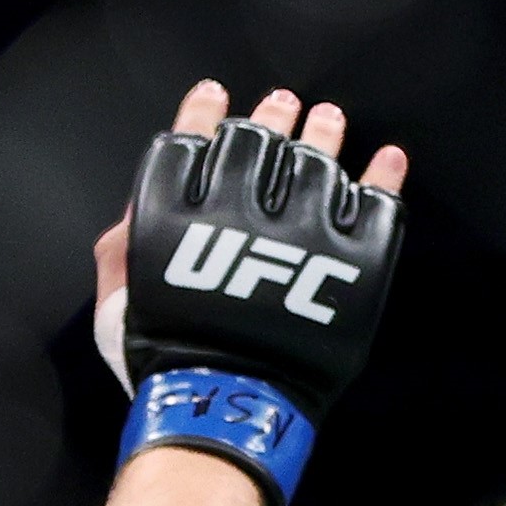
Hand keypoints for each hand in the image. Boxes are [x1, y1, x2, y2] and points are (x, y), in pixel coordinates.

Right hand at [100, 81, 409, 505]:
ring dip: (322, 132)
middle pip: (259, 141)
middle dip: (270, 117)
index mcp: (179, 216)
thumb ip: (121, 250)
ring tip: (326, 118)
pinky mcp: (350, 260)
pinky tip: (387, 158)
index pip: (191, 142)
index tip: (214, 96)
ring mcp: (300, 232)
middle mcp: (239, 210)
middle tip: (282, 102)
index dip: (202, 113)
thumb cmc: (168, 366)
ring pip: (317, 160)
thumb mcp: (118, 307)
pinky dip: (384, 177)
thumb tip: (136, 209)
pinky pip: (376, 205)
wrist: (225, 409)